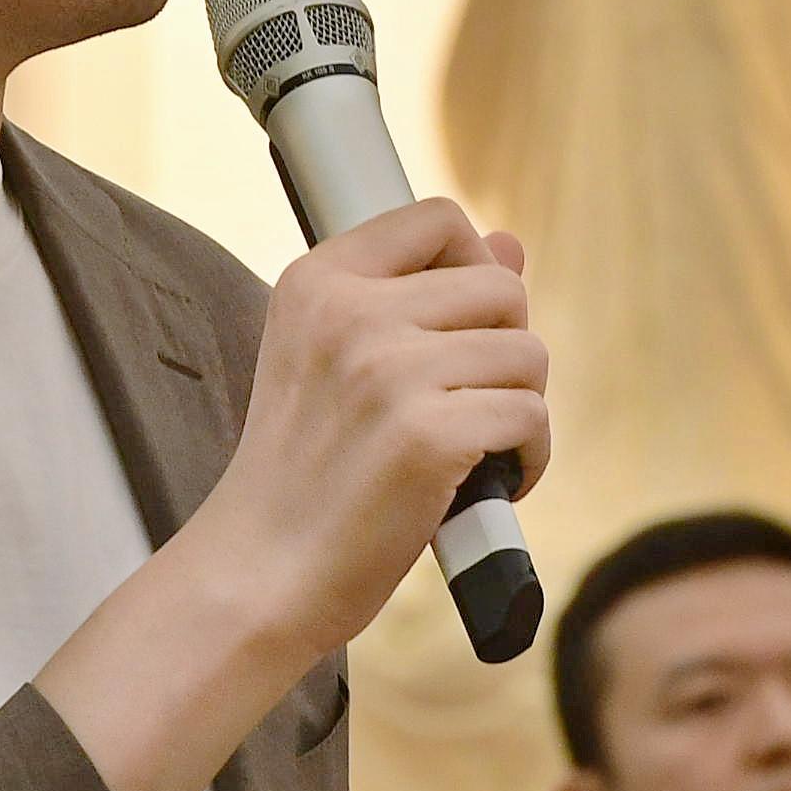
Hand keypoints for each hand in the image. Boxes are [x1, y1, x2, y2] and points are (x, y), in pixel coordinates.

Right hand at [202, 198, 546, 649]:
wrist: (259, 572)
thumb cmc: (302, 474)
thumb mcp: (334, 361)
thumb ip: (417, 296)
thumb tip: (511, 245)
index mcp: (316, 282)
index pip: (437, 219)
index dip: (473, 269)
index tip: (458, 329)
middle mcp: (350, 312)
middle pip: (501, 288)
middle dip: (503, 350)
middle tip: (463, 404)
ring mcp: (389, 371)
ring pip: (528, 355)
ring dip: (517, 410)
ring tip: (469, 451)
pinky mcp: (429, 434)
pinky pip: (531, 417)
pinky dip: (526, 459)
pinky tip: (481, 487)